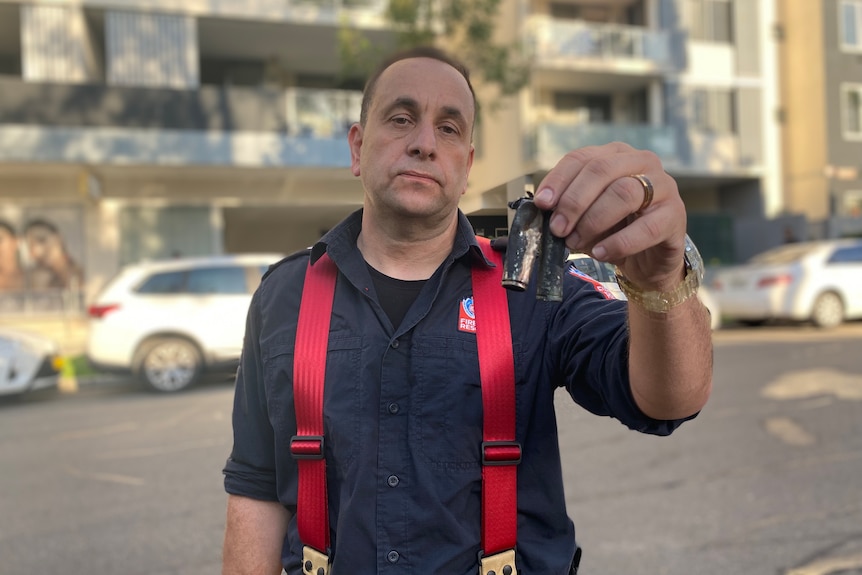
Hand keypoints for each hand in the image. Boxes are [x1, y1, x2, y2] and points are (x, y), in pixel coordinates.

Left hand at [532, 142, 686, 290]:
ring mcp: (663, 186)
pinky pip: (646, 227)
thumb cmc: (614, 229)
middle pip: (602, 170)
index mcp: (615, 155)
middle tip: (557, 228)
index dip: (558, 179)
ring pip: (623, 193)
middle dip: (574, 201)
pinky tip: (600, 253)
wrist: (649, 259)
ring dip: (593, 221)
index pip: (582, 157)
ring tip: (575, 242)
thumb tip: (544, 211)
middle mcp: (642, 162)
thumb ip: (567, 208)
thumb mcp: (585, 215)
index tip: (542, 204)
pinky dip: (618, 242)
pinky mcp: (675, 215)